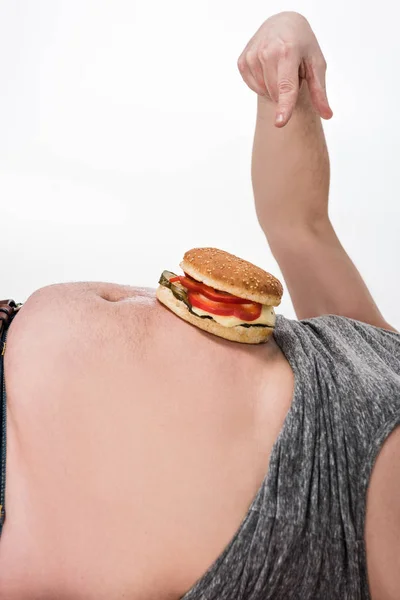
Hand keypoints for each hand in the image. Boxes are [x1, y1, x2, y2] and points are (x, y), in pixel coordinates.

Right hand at [237, 12, 332, 126]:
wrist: (283, 23)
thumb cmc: (302, 46)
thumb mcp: (316, 64)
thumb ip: (319, 92)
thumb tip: (327, 115)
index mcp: (288, 51)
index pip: (286, 86)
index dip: (285, 106)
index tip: (280, 123)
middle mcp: (267, 51)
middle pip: (276, 94)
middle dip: (286, 91)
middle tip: (291, 71)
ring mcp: (252, 56)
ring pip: (264, 92)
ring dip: (274, 87)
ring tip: (280, 68)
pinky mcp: (243, 61)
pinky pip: (254, 87)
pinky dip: (263, 84)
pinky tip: (268, 69)